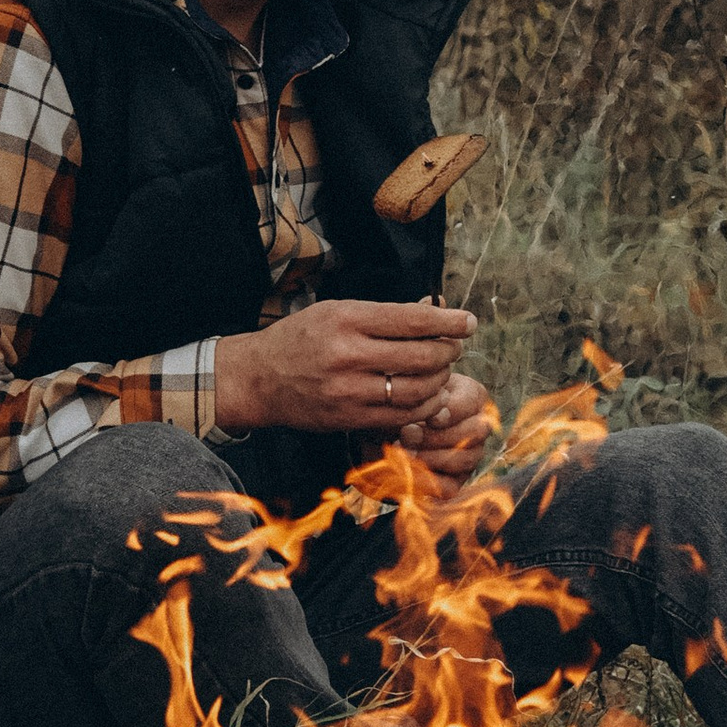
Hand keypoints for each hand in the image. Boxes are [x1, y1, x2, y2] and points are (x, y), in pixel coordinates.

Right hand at [214, 296, 475, 441]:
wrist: (258, 379)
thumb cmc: (299, 339)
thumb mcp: (335, 311)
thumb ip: (382, 314)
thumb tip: (432, 309)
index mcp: (345, 320)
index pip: (412, 320)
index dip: (448, 321)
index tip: (468, 322)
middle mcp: (347, 355)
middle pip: (421, 355)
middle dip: (448, 351)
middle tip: (454, 346)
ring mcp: (349, 391)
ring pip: (417, 389)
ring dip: (440, 380)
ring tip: (442, 370)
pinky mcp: (350, 418)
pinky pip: (401, 415)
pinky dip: (424, 406)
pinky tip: (428, 395)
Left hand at [396, 369, 497, 480]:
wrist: (384, 425)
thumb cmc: (403, 400)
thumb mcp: (413, 392)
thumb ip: (428, 399)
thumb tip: (437, 417)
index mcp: (473, 396)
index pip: (469, 405)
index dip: (449, 413)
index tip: (427, 417)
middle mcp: (478, 427)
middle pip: (473, 434)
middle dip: (437, 436)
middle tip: (406, 433)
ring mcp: (470, 456)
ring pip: (463, 460)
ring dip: (428, 457)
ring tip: (399, 450)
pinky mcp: (455, 481)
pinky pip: (448, 488)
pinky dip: (423, 480)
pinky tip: (402, 469)